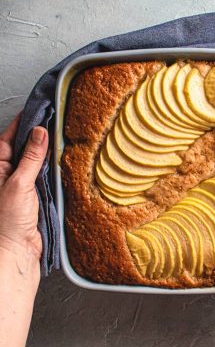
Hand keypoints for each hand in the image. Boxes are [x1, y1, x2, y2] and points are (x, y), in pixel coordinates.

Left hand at [0, 115, 47, 259]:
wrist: (17, 250)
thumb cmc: (8, 220)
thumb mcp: (19, 183)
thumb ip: (31, 158)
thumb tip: (39, 132)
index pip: (10, 137)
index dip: (25, 123)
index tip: (41, 109)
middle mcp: (8, 171)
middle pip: (24, 146)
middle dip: (39, 134)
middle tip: (56, 120)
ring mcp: (23, 181)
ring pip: (36, 159)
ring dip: (47, 150)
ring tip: (61, 136)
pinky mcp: (35, 191)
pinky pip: (44, 172)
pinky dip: (53, 165)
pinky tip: (62, 158)